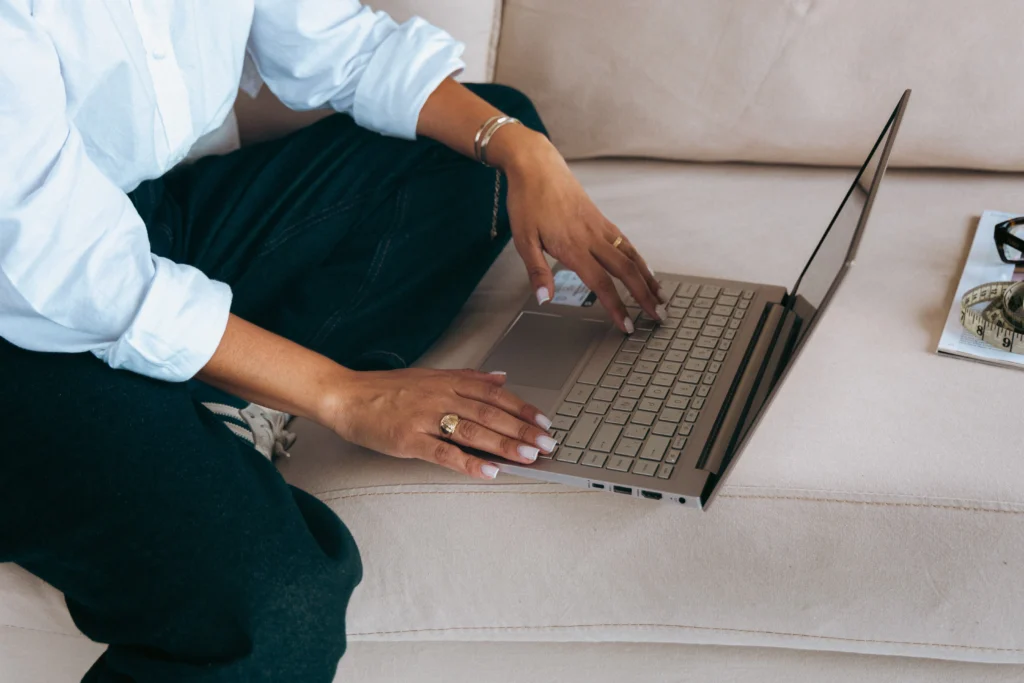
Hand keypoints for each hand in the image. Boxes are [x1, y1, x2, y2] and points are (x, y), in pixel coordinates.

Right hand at [326, 367, 555, 479]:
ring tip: (528, 457)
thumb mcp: (431, 376)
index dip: (522, 408)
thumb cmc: (387, 390)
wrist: (346, 396)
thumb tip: (502, 378)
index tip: (544, 422)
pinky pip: (444, 452)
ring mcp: (425, 418)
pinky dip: (468, 463)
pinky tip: (488, 471)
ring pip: (473, 431)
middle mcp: (441, 396)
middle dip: (522, 430)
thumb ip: (468, 377)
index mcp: (448, 381)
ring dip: (504, 445)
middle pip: (490, 413)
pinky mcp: (409, 439)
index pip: (494, 394)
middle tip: (546, 444)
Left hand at [490, 127, 666, 332]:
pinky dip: (640, 260)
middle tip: (657, 317)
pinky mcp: (602, 219)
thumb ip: (536, 271)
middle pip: (626, 271)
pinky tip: (645, 270)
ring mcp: (600, 227)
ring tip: (661, 297)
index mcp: (573, 246)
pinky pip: (626, 243)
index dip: (616, 307)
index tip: (627, 326)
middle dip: (644, 297)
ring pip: (631, 256)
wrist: (536, 165)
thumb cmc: (527, 201)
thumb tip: (544, 299)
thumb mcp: (523, 240)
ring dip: (648, 279)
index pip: (601, 284)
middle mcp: (592, 237)